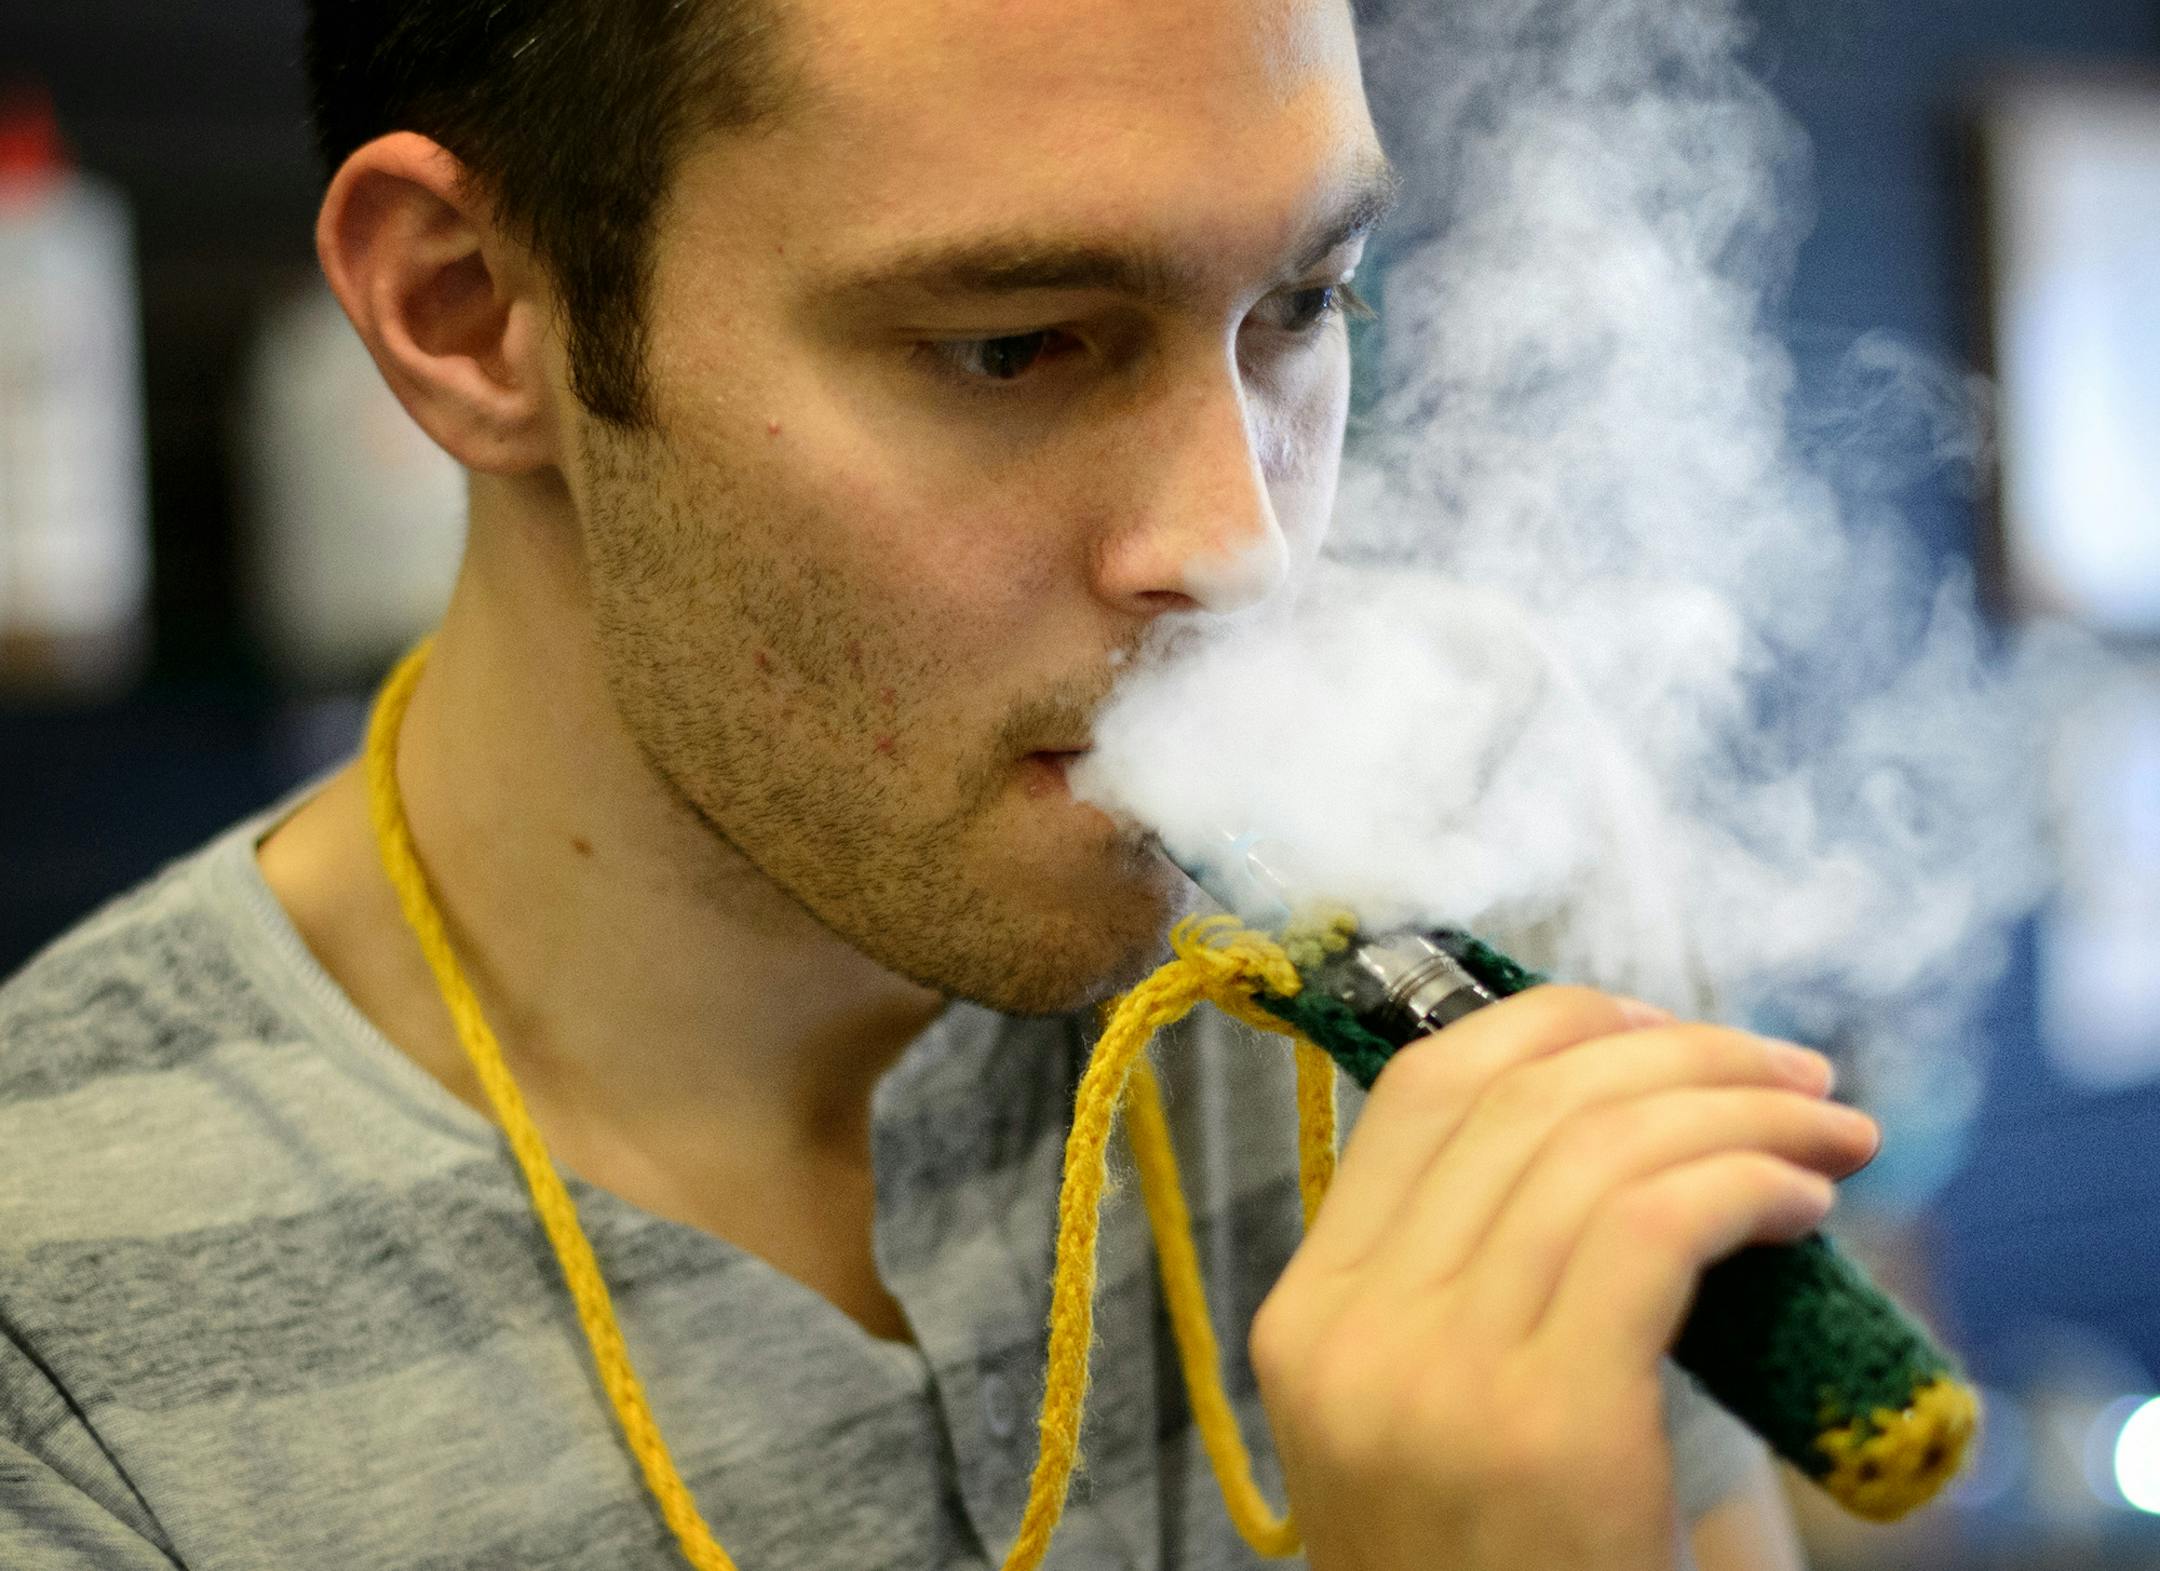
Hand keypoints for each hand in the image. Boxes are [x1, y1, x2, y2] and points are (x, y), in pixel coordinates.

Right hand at [1248, 986, 1878, 1570]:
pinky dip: (1747, 1182)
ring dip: (1742, 1108)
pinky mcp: (1545, 1426)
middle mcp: (1349, 1326)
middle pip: (1517, 1098)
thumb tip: (1614, 1125)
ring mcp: (1434, 1375)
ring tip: (1834, 1132)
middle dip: (1678, 1050)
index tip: (1662, 1028)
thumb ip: (1471, 1278)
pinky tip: (1804, 1203)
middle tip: (1793, 1071)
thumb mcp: (1431, 1416)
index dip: (1553, 1023)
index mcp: (1305, 1310)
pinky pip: (1654, 1226)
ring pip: (1596, 1147)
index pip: (1418, 1090)